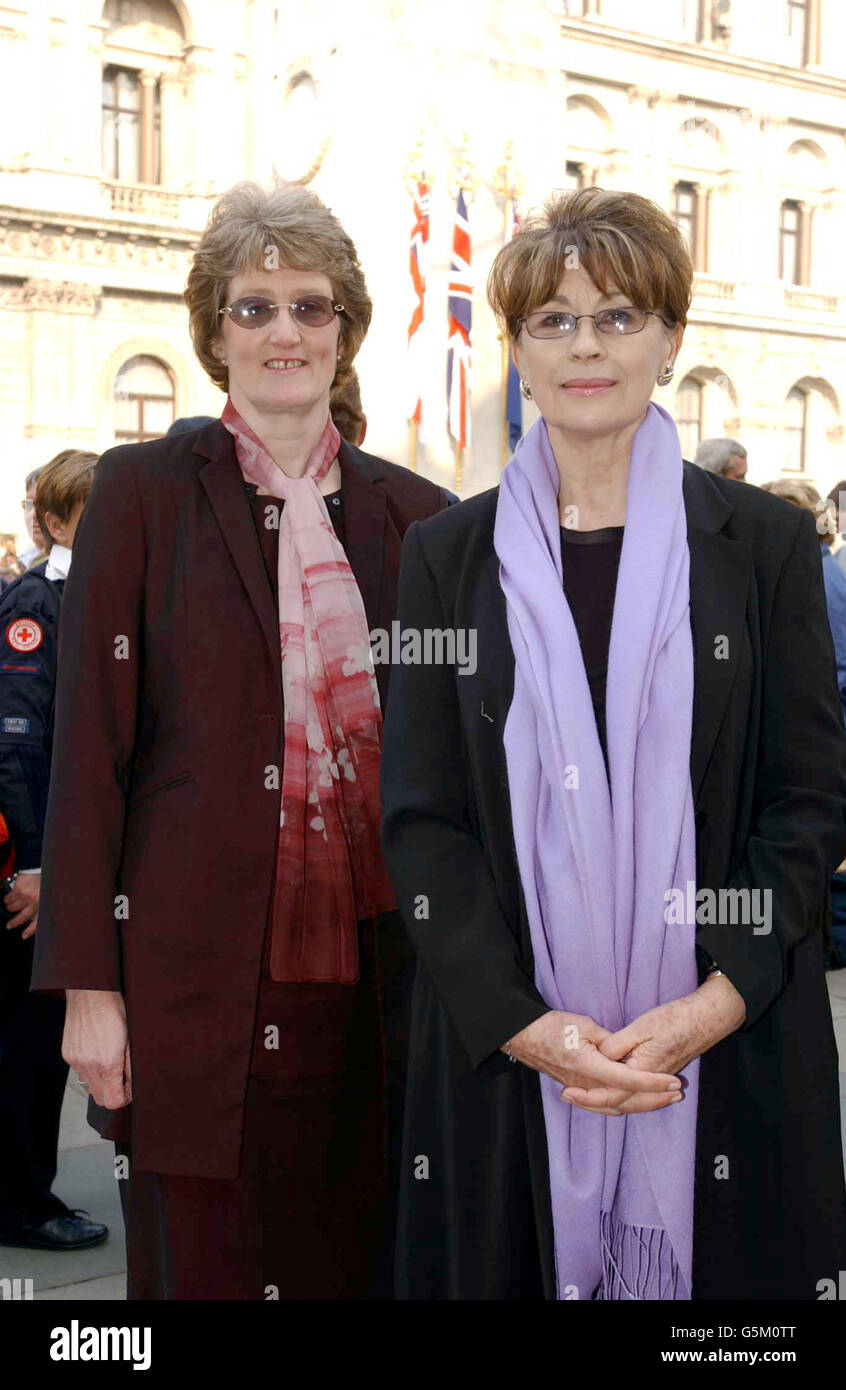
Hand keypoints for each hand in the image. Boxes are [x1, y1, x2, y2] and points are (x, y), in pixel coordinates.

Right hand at [4, 873, 39, 939]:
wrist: (40, 867)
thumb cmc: (43, 881)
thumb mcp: (46, 895)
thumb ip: (39, 907)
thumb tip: (31, 918)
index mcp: (43, 905)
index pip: (36, 922)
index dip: (29, 930)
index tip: (23, 936)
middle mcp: (34, 902)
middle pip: (21, 917)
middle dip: (13, 923)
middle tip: (9, 925)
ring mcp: (25, 896)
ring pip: (12, 908)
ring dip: (10, 907)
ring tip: (11, 905)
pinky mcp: (18, 890)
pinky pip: (8, 899)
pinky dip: (7, 899)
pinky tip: (9, 897)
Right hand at [63, 989, 131, 1109]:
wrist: (90, 993)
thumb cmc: (114, 1010)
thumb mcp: (131, 1039)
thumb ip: (131, 1066)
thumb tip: (134, 1084)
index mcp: (107, 1063)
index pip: (114, 1101)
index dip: (125, 1098)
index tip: (131, 1089)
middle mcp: (88, 1065)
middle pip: (100, 1098)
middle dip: (113, 1093)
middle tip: (123, 1078)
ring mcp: (75, 1061)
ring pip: (89, 1086)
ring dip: (101, 1082)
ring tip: (111, 1064)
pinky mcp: (68, 1055)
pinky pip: (80, 1072)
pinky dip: (90, 1069)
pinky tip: (98, 1053)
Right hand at [503, 1009, 682, 1115]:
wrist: (524, 1036)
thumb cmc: (553, 1027)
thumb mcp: (585, 1026)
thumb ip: (610, 1042)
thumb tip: (627, 1053)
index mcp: (590, 1067)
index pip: (629, 1079)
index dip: (654, 1083)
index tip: (673, 1082)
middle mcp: (586, 1085)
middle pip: (627, 1099)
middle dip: (655, 1098)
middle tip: (677, 1093)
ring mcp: (581, 1090)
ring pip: (617, 1105)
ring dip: (643, 1104)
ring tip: (664, 1099)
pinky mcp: (578, 1090)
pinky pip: (605, 1104)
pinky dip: (624, 1105)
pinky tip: (635, 1103)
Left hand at [577, 976, 746, 1115]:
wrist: (705, 1019)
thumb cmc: (673, 1020)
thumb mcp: (639, 1028)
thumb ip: (616, 1046)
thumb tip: (598, 1058)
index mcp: (642, 1072)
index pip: (610, 1093)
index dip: (586, 1095)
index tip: (567, 1091)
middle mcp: (650, 1082)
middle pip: (618, 1103)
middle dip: (592, 1102)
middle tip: (568, 1096)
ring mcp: (658, 1080)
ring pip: (630, 1101)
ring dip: (606, 1102)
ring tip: (583, 1097)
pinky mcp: (661, 1075)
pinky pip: (638, 1094)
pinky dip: (623, 1097)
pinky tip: (612, 1091)